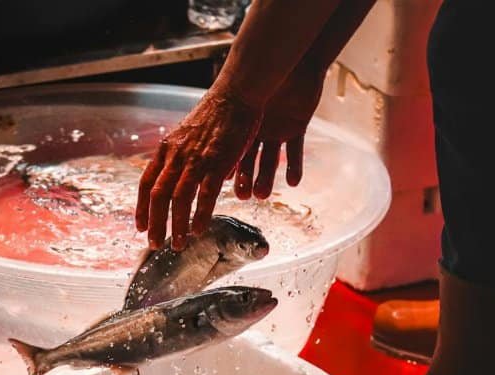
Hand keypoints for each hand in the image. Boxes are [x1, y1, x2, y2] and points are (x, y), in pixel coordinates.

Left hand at [135, 86, 263, 249]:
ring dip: (176, 226)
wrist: (235, 94)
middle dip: (154, 224)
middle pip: (158, 196)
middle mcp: (176, 155)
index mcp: (166, 148)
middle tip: (154, 244)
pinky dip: (200, 216)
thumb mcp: (188, 134)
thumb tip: (182, 177)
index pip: (146, 183)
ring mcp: (195, 159)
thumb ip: (182, 157)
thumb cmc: (216, 115)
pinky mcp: (216, 163)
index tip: (140, 226)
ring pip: (178, 199)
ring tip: (177, 245)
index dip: (141, 208)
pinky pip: (204, 195)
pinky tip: (198, 230)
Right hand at [236, 62, 324, 199]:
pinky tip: (293, 182)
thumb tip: (198, 140)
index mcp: (240, 123)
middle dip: (247, 179)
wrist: (293, 58)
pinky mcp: (297, 127)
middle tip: (243, 197)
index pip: (231, 152)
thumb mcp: (239, 98)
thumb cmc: (261, 73)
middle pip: (249, 160)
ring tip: (262, 194)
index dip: (228, 170)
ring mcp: (276, 129)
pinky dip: (295, 167)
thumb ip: (225, 120)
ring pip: (270, 159)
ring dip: (267, 178)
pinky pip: (296, 151)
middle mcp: (257, 129)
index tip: (223, 186)